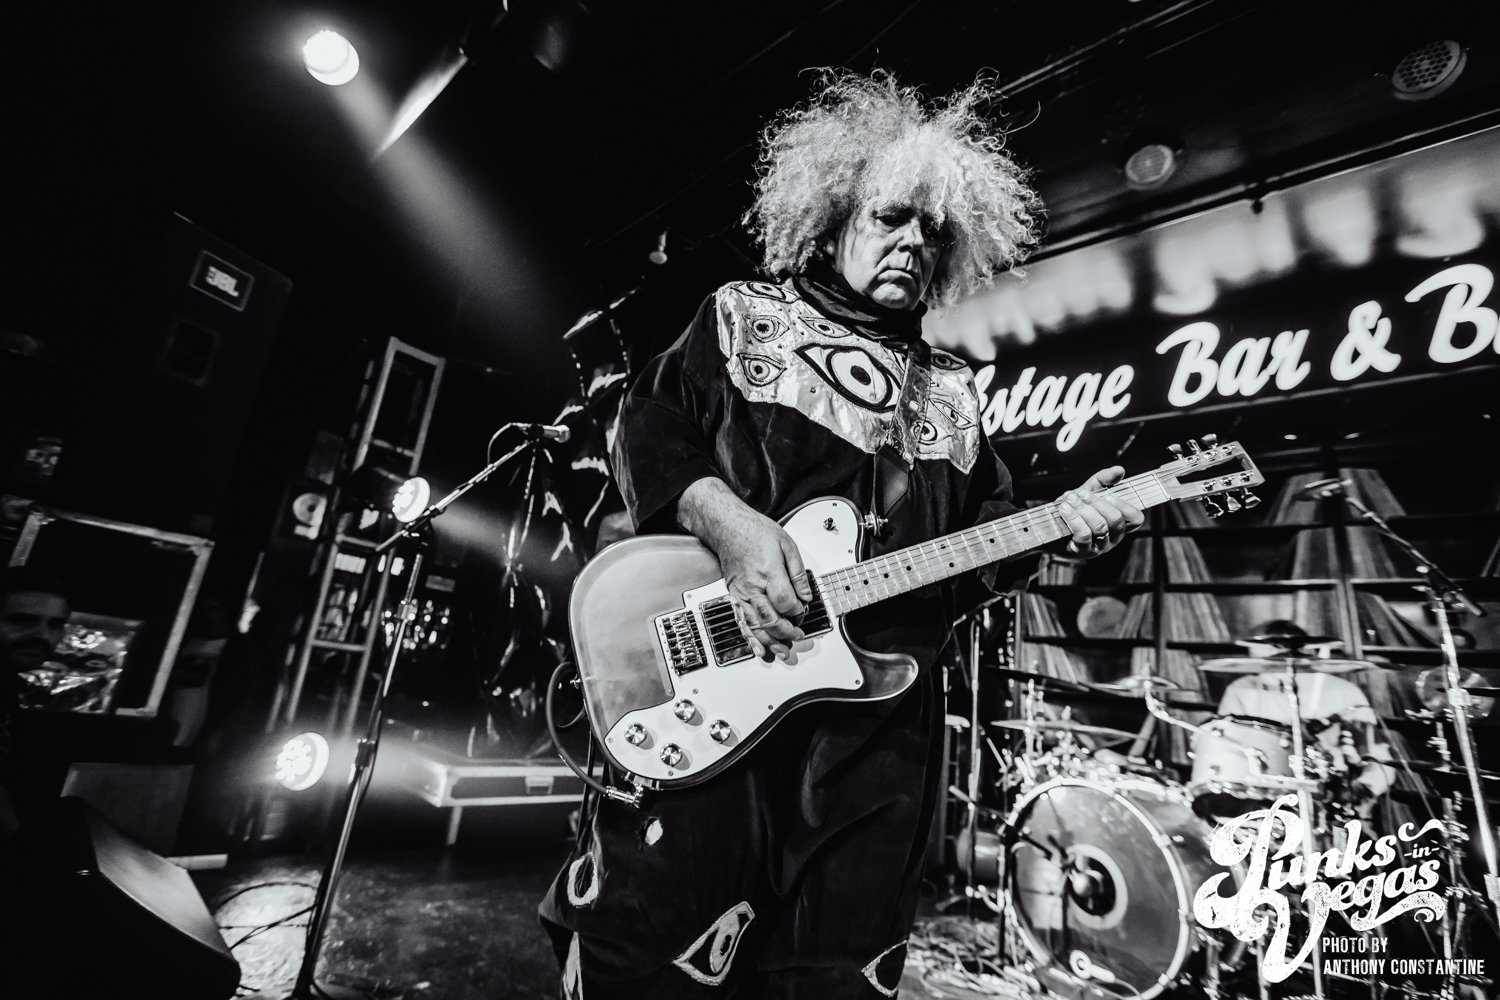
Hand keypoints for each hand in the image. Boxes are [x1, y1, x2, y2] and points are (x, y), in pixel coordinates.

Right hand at [678, 478, 812, 660]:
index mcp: (768, 571)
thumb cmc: (756, 532)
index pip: (785, 601)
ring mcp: (741, 592)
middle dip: (786, 631)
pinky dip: (751, 638)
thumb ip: (798, 573)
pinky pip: (742, 621)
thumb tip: (806, 595)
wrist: (728, 527)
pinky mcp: (734, 595)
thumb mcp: (787, 545)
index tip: (803, 611)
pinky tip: (759, 649)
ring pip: (755, 625)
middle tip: (798, 636)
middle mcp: (752, 585)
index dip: (797, 611)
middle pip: (770, 618)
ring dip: (770, 642)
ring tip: (782, 652)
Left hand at [1055, 466, 1144, 557]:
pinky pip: (1083, 536)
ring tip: (1070, 499)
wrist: (1050, 521)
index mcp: (1120, 523)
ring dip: (1083, 509)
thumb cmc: (1076, 506)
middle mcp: (1113, 537)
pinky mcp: (1083, 552)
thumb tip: (1119, 470)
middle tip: (1081, 493)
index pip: (1136, 519)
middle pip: (1116, 521)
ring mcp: (1099, 547)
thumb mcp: (1091, 489)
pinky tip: (1065, 509)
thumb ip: (1105, 479)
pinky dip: (1074, 519)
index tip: (1108, 495)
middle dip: (1097, 503)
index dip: (1125, 506)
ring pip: (1099, 528)